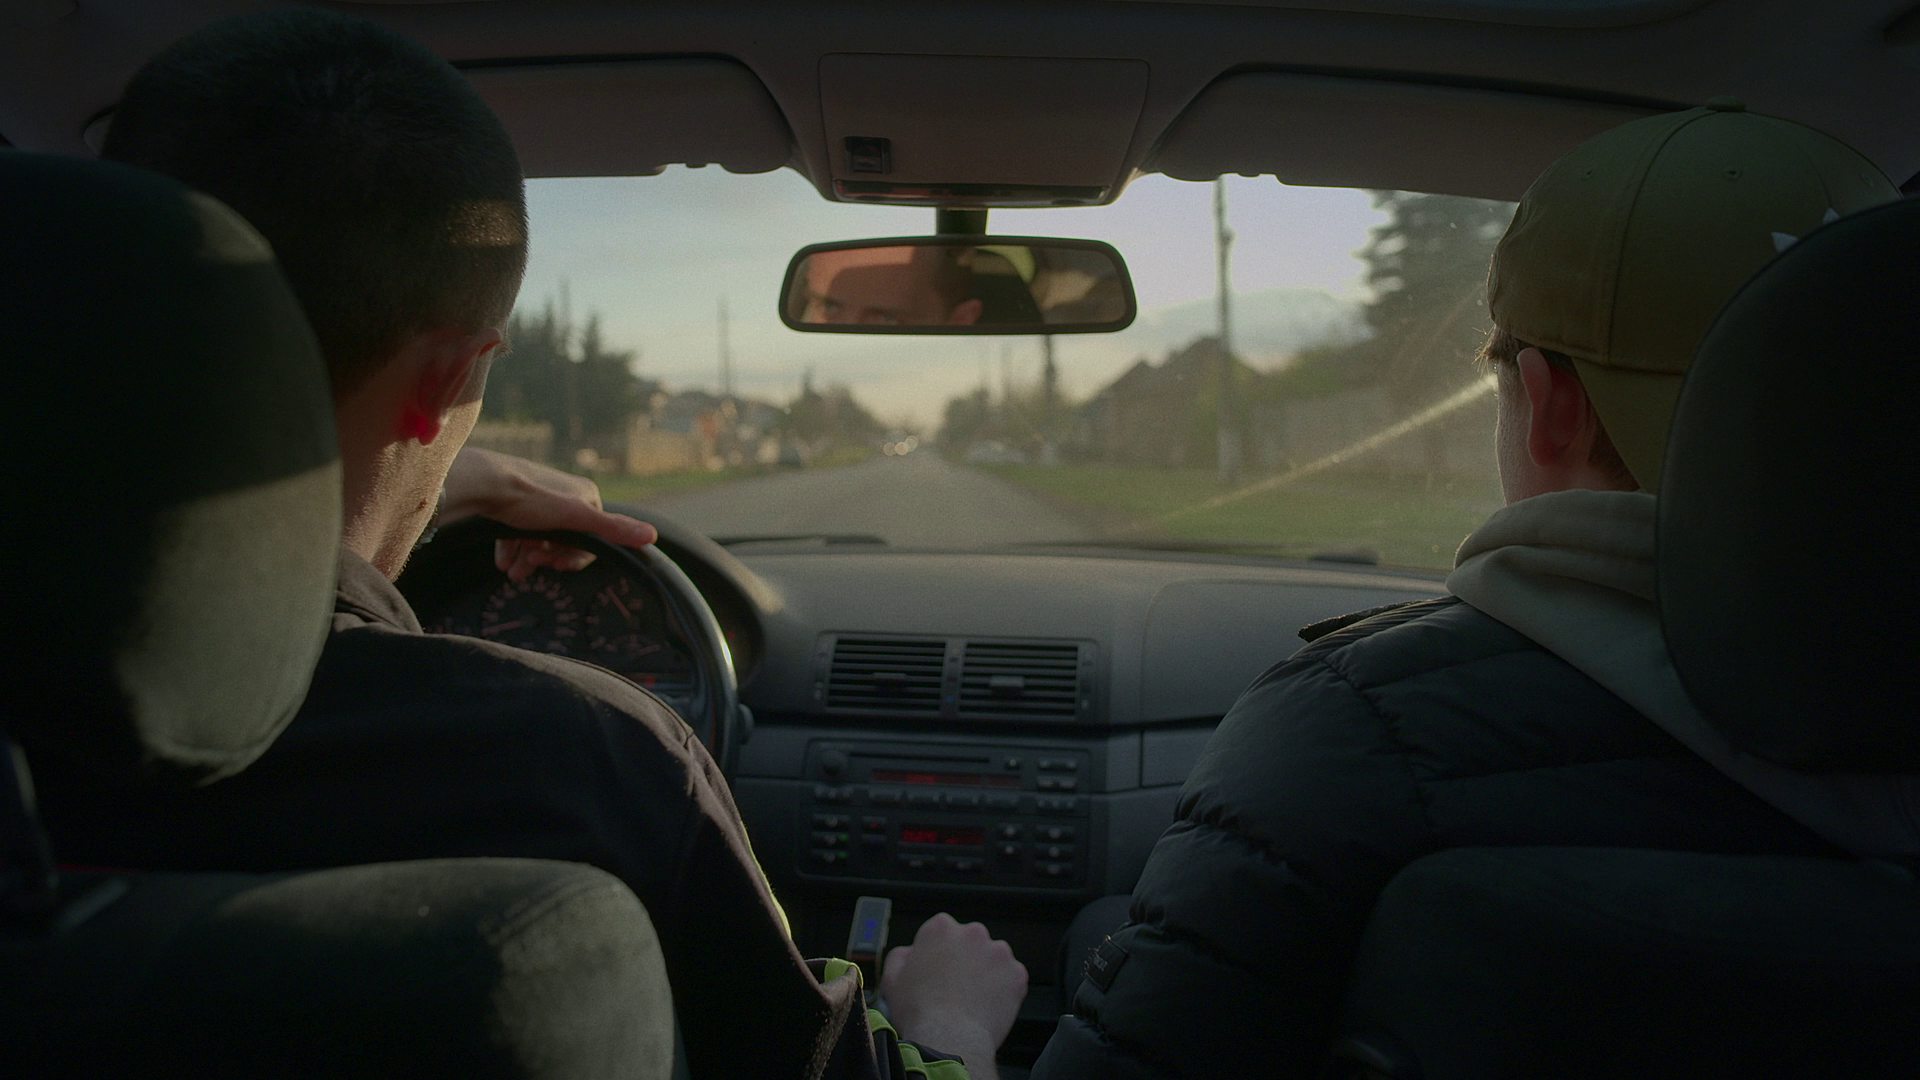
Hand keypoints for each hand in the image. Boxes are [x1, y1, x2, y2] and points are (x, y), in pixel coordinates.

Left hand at [441, 447, 657, 581]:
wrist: (481, 484)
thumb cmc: (529, 498)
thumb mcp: (576, 517)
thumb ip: (613, 529)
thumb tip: (651, 536)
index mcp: (584, 495)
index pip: (592, 537)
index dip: (574, 557)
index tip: (556, 566)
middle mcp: (563, 495)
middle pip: (564, 539)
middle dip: (548, 558)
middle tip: (531, 567)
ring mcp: (537, 499)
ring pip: (539, 538)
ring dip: (528, 559)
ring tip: (515, 571)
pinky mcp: (513, 503)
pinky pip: (518, 532)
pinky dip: (513, 549)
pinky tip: (505, 561)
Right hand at [880, 913, 1027, 1077]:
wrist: (949, 1038)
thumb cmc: (920, 1012)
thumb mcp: (892, 979)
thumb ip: (900, 956)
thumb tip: (909, 953)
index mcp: (941, 928)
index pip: (942, 931)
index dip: (939, 953)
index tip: (938, 969)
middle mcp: (973, 933)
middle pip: (970, 942)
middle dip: (965, 960)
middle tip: (955, 987)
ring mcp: (998, 952)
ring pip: (993, 959)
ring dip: (985, 973)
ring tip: (972, 999)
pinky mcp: (1016, 974)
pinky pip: (1011, 979)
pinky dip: (1003, 990)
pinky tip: (987, 1005)